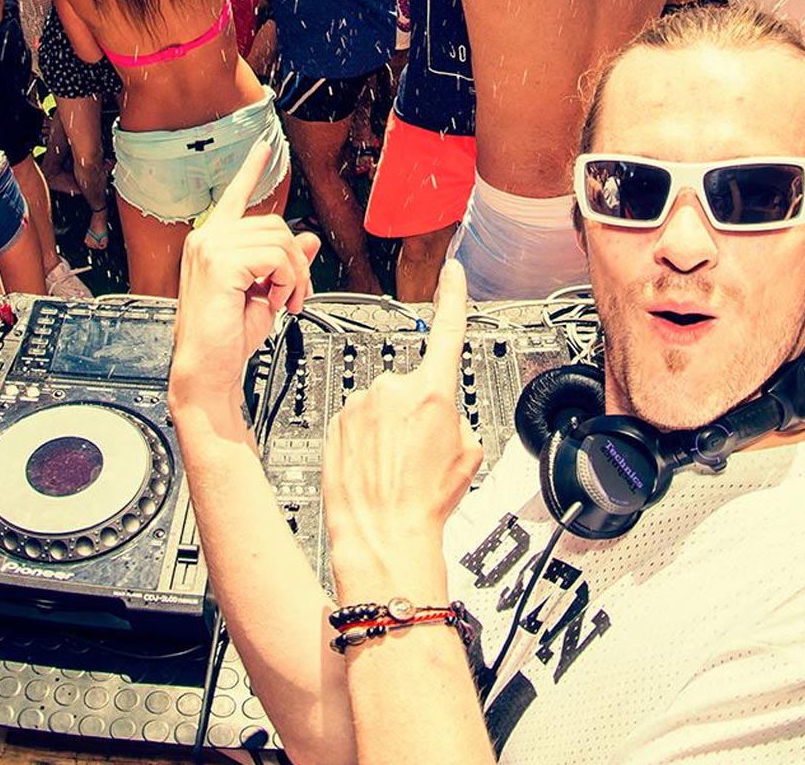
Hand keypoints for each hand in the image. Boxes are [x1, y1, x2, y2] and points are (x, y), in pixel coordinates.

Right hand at [169, 140, 320, 410]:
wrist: (206, 370)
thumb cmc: (227, 339)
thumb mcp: (265, 294)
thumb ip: (284, 263)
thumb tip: (309, 241)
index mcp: (212, 242)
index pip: (235, 196)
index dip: (251, 169)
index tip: (263, 148)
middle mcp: (207, 238)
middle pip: (275, 225)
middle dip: (296, 261)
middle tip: (296, 295)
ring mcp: (211, 246)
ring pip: (280, 239)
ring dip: (294, 274)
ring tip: (286, 301)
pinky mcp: (220, 261)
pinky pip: (276, 256)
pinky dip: (287, 280)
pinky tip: (275, 301)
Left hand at [322, 261, 482, 592]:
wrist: (382, 535)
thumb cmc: (424, 503)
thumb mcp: (467, 455)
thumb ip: (456, 419)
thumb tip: (445, 416)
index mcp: (433, 391)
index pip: (447, 328)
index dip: (452, 295)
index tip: (452, 270)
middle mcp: (393, 388)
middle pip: (412, 386)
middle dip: (415, 412)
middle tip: (418, 451)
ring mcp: (361, 402)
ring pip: (381, 405)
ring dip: (386, 429)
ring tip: (393, 466)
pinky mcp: (337, 418)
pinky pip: (356, 420)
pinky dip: (363, 439)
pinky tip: (371, 467)